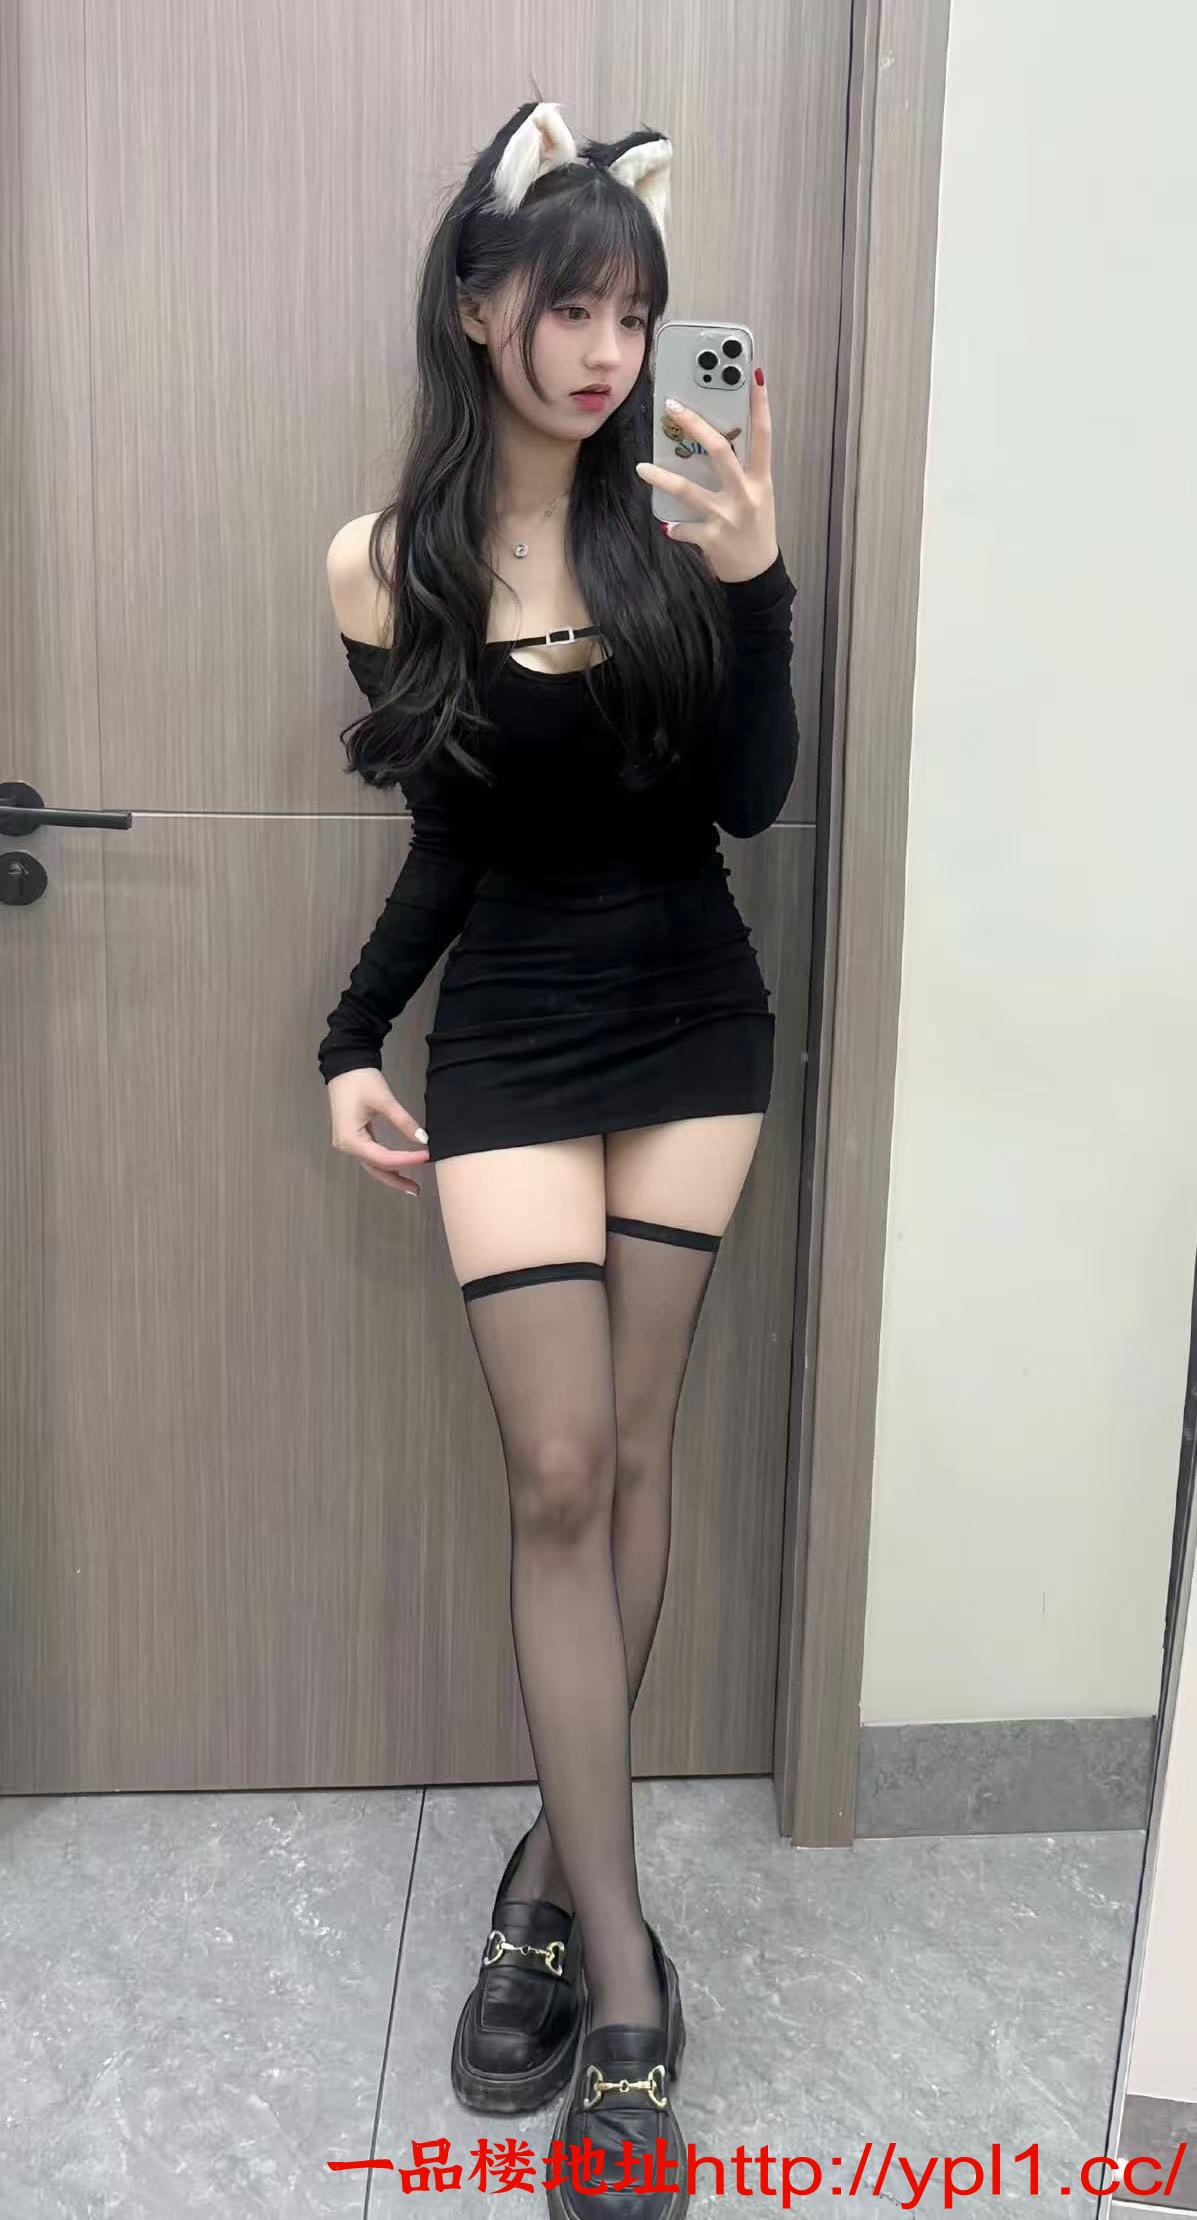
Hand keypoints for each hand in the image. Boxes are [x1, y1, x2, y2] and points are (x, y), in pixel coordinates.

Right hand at [327, 1068, 429, 1198]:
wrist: (345, 1065)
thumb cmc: (361, 1080)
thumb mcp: (385, 1100)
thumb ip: (404, 1122)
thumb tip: (423, 1140)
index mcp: (350, 1139)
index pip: (384, 1158)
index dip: (407, 1160)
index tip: (427, 1156)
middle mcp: (346, 1146)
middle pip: (375, 1168)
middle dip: (397, 1179)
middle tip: (418, 1190)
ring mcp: (348, 1143)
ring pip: (372, 1164)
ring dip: (391, 1173)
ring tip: (412, 1184)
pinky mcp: (353, 1137)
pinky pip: (370, 1155)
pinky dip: (385, 1162)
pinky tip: (400, 1167)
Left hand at [634, 369, 778, 584]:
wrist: (758, 573)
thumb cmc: (756, 528)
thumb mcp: (757, 495)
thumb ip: (740, 471)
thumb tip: (711, 442)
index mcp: (760, 479)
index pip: (763, 436)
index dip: (761, 405)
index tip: (756, 376)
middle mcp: (745, 494)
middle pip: (719, 451)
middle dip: (695, 425)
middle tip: (672, 407)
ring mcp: (728, 516)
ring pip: (688, 490)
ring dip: (662, 478)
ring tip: (642, 467)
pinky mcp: (712, 539)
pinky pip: (683, 528)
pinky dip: (674, 527)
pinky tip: (668, 525)